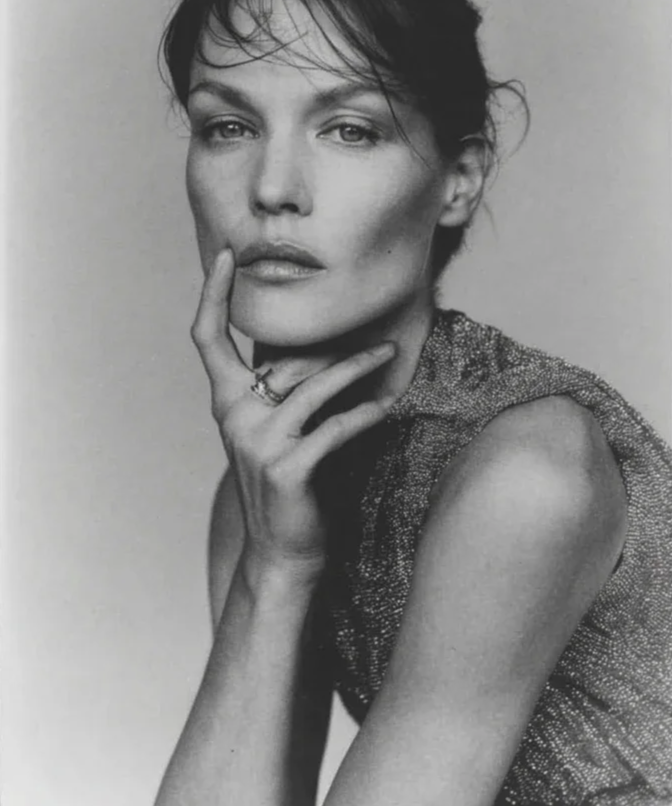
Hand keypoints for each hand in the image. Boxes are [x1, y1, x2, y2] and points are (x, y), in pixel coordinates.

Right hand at [191, 248, 395, 572]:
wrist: (282, 553)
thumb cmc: (288, 487)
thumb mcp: (276, 432)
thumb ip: (284, 393)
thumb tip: (320, 349)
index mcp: (227, 403)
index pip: (208, 339)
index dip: (212, 294)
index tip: (225, 255)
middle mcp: (235, 417)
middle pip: (283, 358)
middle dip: (334, 346)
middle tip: (377, 337)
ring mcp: (259, 442)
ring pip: (315, 387)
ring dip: (359, 369)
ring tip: (390, 356)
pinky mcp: (289, 467)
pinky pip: (335, 429)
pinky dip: (364, 416)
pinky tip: (385, 409)